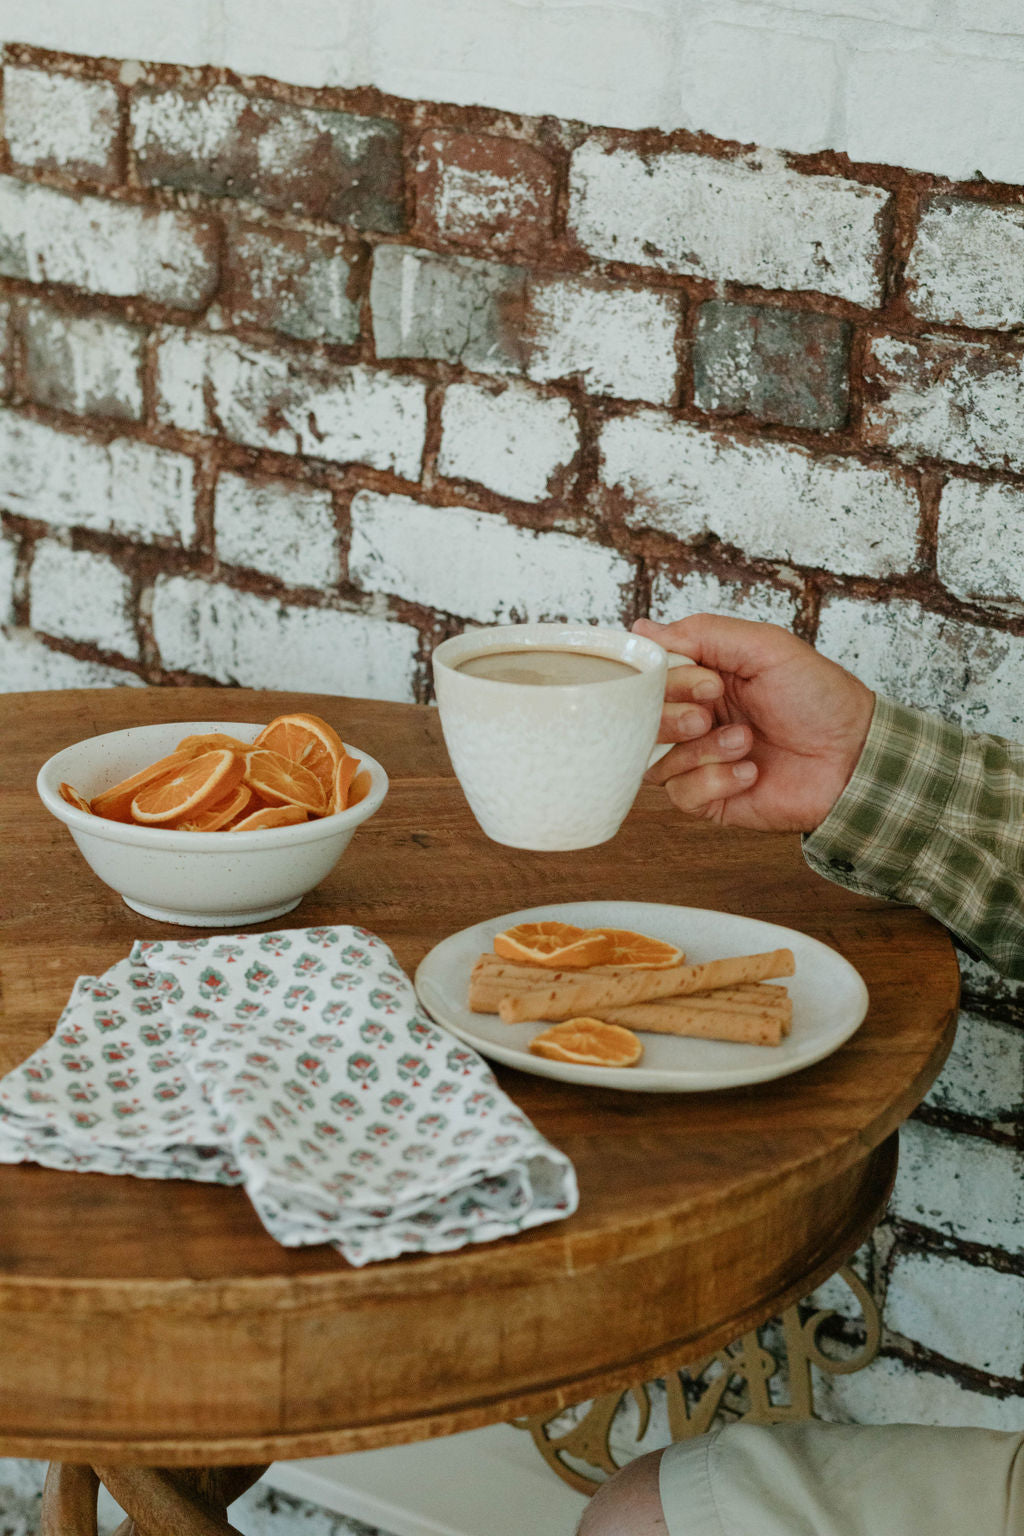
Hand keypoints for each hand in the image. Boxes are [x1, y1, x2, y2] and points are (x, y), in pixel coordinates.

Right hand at [633, 614, 875, 832]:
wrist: (855, 756)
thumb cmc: (819, 697)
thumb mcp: (765, 647)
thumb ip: (704, 633)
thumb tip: (642, 630)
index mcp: (703, 679)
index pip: (650, 678)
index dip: (667, 682)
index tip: (708, 683)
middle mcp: (696, 718)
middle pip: (642, 720)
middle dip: (673, 718)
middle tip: (709, 716)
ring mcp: (701, 760)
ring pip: (656, 759)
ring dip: (700, 750)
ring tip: (745, 742)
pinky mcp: (711, 798)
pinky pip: (681, 794)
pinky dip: (713, 781)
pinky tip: (750, 772)